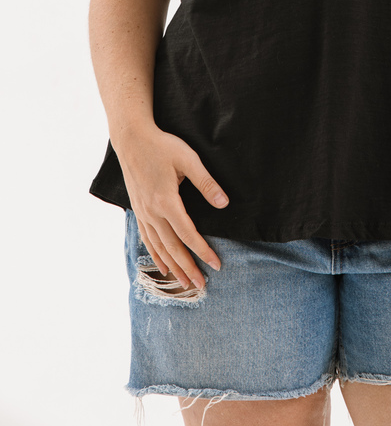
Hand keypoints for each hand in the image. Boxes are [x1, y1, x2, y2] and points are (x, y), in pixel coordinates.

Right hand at [114, 124, 229, 289]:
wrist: (131, 139)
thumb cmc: (162, 146)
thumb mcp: (188, 160)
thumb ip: (206, 183)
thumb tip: (224, 203)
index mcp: (166, 201)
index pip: (188, 234)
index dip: (202, 251)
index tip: (216, 265)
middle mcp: (152, 212)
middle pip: (172, 247)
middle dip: (188, 268)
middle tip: (201, 286)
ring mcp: (142, 212)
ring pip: (158, 247)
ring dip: (172, 267)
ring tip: (184, 283)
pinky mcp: (138, 209)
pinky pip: (147, 238)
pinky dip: (155, 255)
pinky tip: (162, 266)